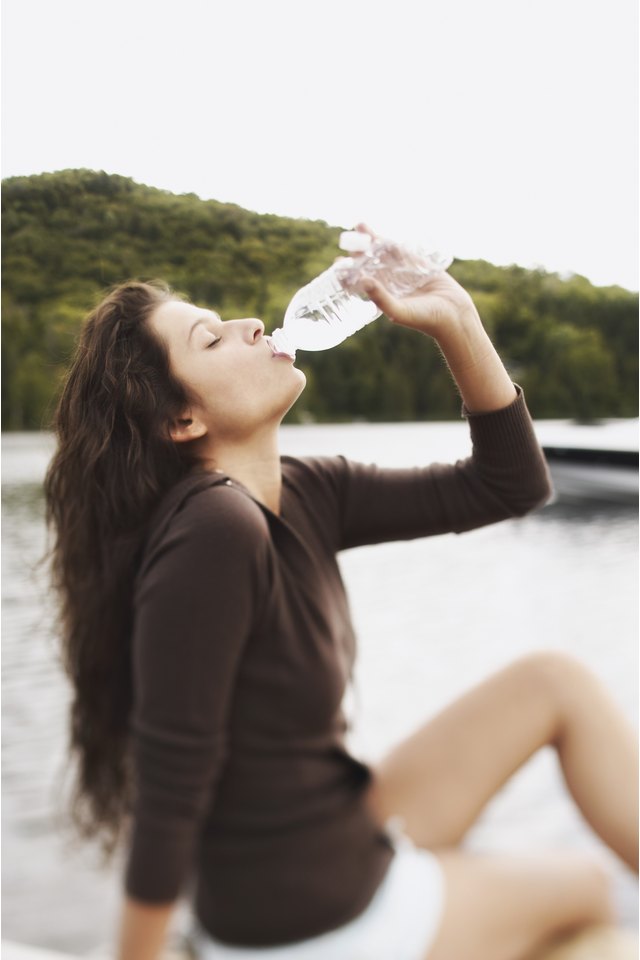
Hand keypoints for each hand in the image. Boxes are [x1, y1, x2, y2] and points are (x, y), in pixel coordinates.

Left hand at [347, 223, 478, 341]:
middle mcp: (390, 285)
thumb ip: (381, 298)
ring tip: (359, 227)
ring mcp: (403, 273)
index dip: (347, 274)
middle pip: (368, 265)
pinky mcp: (417, 264)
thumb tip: (363, 280)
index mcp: (382, 298)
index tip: (337, 265)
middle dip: (357, 253)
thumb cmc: (425, 319)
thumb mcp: (399, 311)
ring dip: (371, 241)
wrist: (453, 314)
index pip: (359, 284)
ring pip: (383, 254)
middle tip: (347, 241)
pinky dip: (388, 241)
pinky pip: (400, 250)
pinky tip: (378, 233)